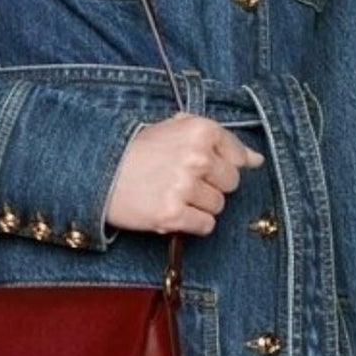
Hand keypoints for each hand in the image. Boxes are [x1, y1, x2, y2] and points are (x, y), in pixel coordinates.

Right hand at [105, 111, 264, 235]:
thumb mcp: (177, 130)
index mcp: (200, 130)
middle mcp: (196, 157)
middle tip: (184, 182)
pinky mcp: (173, 214)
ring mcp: (184, 187)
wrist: (99, 172)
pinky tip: (174, 211)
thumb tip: (256, 159)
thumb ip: (219, 142)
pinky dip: (192, 224)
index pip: (238, 156)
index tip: (204, 167)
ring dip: (200, 205)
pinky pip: (205, 226)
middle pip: (231, 183)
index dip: (222, 165)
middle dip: (212, 185)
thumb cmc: (139, 151)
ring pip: (218, 206)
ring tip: (174, 195)